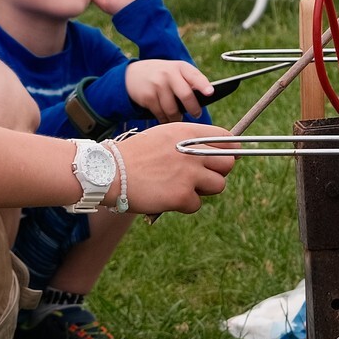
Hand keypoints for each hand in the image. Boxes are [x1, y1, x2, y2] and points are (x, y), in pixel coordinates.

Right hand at [115, 122, 235, 213]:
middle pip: (228, 164)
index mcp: (189, 133)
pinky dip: (184, 204)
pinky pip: (196, 204)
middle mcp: (193, 151)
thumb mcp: (165, 136)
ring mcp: (189, 174)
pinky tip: (166, 197)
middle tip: (201, 177)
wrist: (107, 172)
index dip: (230, 150)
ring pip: (218, 185)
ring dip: (203, 190)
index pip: (227, 139)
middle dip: (218, 172)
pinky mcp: (182, 195)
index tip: (226, 158)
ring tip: (180, 187)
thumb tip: (218, 151)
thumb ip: (191, 141)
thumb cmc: (135, 155)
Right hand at [125, 60, 212, 121]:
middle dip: (194, 109)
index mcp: (181, 67)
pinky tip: (166, 119)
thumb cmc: (163, 75)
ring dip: (178, 118)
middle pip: (186, 95)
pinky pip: (161, 114)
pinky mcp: (147, 97)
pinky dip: (165, 119)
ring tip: (178, 119)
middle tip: (197, 114)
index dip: (203, 85)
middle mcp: (169, 74)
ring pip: (173, 109)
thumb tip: (205, 100)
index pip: (195, 76)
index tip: (210, 93)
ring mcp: (157, 85)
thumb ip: (189, 81)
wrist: (131, 74)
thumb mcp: (176, 71)